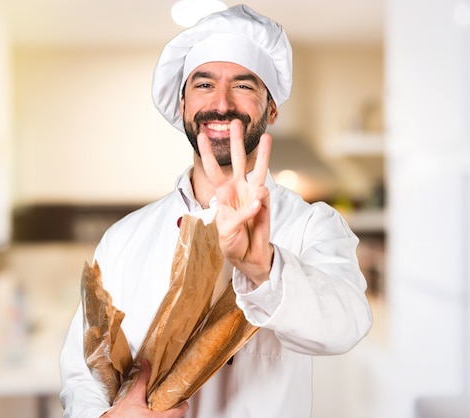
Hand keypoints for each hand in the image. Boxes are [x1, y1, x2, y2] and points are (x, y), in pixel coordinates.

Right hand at [104, 360, 188, 416]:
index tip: (182, 400)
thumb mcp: (134, 395)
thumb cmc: (122, 415)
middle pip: (176, 416)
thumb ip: (143, 379)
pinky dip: (159, 416)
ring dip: (166, 412)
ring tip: (163, 404)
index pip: (180, 412)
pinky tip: (154, 411)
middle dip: (173, 407)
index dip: (183, 405)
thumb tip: (146, 363)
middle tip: (171, 399)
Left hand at [197, 119, 273, 285]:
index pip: (213, 170)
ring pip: (258, 169)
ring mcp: (253, 195)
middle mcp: (238, 189)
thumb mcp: (226, 230)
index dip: (208, 153)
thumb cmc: (232, 242)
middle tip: (235, 122)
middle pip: (237, 161)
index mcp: (223, 193)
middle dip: (235, 142)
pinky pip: (263, 196)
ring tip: (266, 136)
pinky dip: (259, 201)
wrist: (248, 255)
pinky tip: (256, 207)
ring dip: (263, 153)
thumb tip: (257, 200)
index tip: (202, 135)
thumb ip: (240, 215)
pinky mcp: (265, 204)